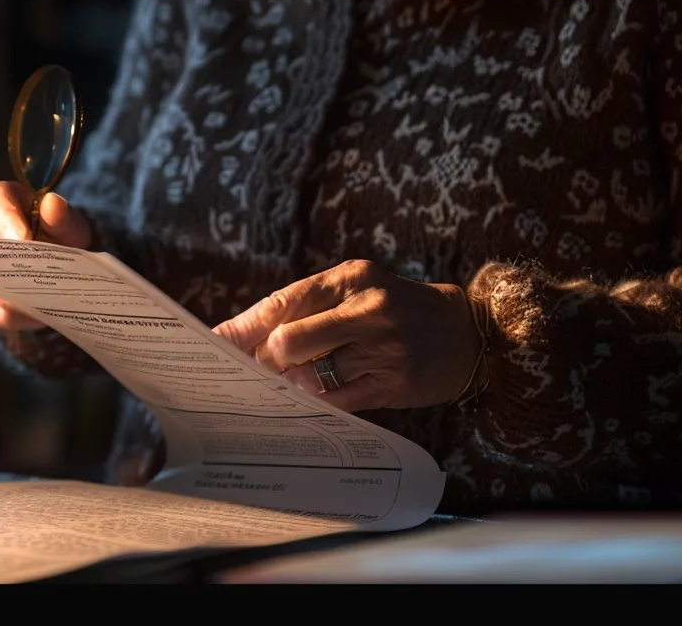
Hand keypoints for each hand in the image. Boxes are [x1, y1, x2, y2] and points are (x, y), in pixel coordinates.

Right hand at [0, 181, 93, 330]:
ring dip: (11, 298)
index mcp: (1, 201)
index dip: (5, 219)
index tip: (23, 239)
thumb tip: (52, 205)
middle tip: (37, 283)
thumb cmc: (60, 236)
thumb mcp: (70, 225)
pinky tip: (37, 316)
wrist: (61, 262)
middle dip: (10, 268)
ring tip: (41, 304)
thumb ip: (64, 217)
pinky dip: (12, 319)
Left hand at [213, 260, 480, 412]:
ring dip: (290, 386)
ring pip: (311, 376)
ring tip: (287, 386)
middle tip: (253, 372)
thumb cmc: (397, 309)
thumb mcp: (357, 291)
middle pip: (289, 341)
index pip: (283, 302)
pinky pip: (337, 401)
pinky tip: (309, 402)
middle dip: (265, 362)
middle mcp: (367, 308)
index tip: (212, 344)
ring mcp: (383, 348)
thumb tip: (240, 337)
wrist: (469, 332)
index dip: (243, 327)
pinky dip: (316, 403)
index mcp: (352, 277)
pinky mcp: (394, 383)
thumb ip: (305, 308)